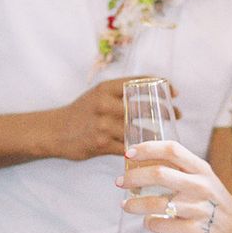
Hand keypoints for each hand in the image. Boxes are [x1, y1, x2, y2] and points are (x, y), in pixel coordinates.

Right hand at [57, 79, 180, 160]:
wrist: (53, 132)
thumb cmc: (79, 113)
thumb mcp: (96, 96)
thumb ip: (118, 94)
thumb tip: (148, 95)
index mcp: (105, 88)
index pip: (138, 82)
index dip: (160, 84)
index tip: (174, 91)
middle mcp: (104, 103)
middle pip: (142, 106)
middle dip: (164, 110)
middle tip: (178, 114)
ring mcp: (102, 124)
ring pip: (137, 129)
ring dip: (155, 132)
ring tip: (167, 133)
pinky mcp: (100, 144)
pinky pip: (126, 148)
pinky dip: (140, 150)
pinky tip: (150, 150)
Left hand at [119, 140, 231, 232]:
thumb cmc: (214, 200)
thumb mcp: (202, 177)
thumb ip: (178, 168)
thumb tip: (142, 161)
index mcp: (201, 169)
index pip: (172, 149)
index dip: (148, 149)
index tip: (129, 153)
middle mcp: (200, 186)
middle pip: (160, 174)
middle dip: (133, 177)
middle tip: (120, 181)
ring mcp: (198, 209)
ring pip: (156, 203)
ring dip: (135, 204)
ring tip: (126, 205)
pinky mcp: (194, 231)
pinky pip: (162, 225)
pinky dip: (149, 223)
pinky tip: (148, 222)